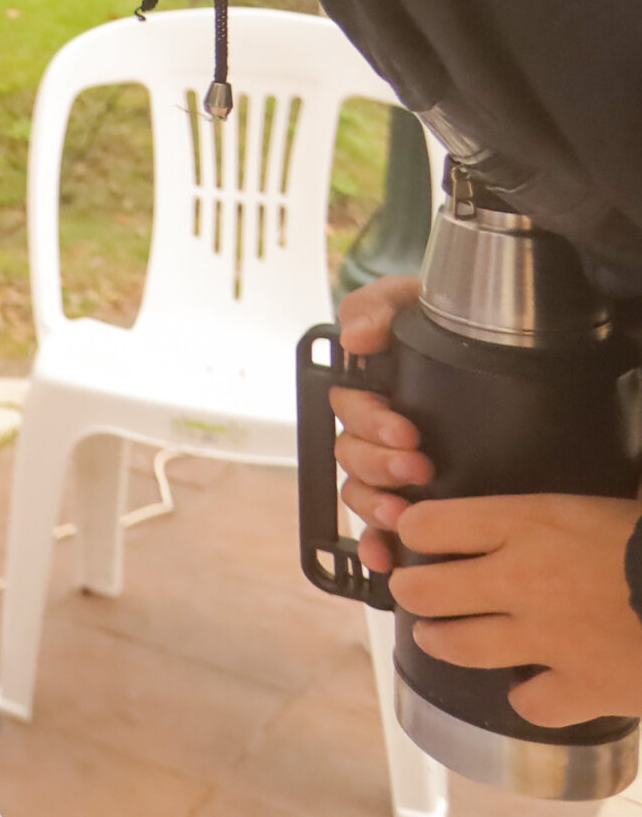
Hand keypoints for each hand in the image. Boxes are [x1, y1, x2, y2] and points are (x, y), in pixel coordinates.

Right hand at [331, 274, 428, 570]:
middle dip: (379, 465)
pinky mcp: (416, 497)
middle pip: (351, 456)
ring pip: (360, 493)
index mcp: (372, 388)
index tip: (406, 430)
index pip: (347, 410)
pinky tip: (383, 557)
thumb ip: (378, 305)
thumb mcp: (414, 301)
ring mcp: (396, 467)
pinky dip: (374, 545)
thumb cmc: (456, 322)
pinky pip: (378, 529)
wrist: (509, 340)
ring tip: (403, 514)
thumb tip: (356, 336)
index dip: (370, 423)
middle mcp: (379, 431)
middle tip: (417, 466)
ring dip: (375, 506)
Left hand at [393, 493, 641, 726]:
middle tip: (416, 591)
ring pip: (458, 646)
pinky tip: (533, 687)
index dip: (414, 530)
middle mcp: (520, 580)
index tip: (416, 535)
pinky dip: (528, 697)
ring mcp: (546, 639)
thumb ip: (557, 509)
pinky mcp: (582, 687)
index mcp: (527, 523)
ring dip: (440, 641)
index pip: (429, 525)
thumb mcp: (606, 501)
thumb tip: (556, 495)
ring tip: (438, 636)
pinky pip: (529, 702)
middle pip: (424, 590)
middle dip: (411, 591)